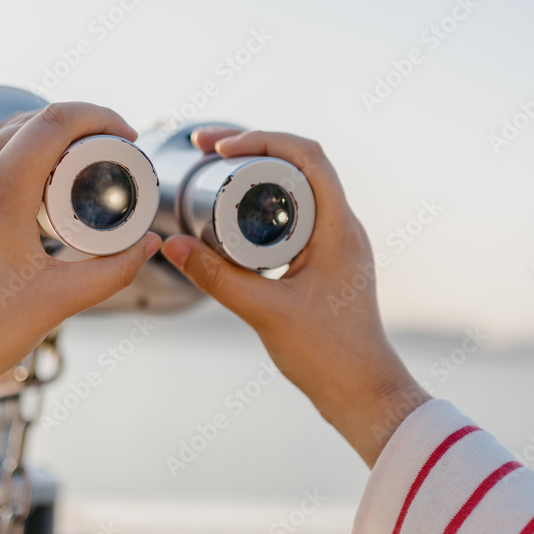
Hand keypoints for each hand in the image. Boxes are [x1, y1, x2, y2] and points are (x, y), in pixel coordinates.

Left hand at [0, 103, 161, 415]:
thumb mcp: (62, 298)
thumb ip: (116, 269)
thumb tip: (147, 245)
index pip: (56, 122)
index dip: (100, 117)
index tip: (127, 137)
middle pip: (29, 121)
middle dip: (77, 125)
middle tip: (110, 150)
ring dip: (42, 138)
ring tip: (76, 166)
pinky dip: (13, 158)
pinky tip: (32, 189)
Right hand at [160, 128, 428, 466]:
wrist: (361, 393)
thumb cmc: (327, 355)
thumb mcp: (264, 312)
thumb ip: (215, 278)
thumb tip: (171, 243)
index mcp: (340, 230)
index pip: (308, 158)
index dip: (262, 140)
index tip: (219, 148)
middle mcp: (343, 228)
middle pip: (300, 163)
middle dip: (253, 146)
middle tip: (205, 147)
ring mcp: (336, 243)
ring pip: (297, 187)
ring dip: (258, 171)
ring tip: (214, 167)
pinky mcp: (325, 260)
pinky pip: (294, 213)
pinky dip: (263, 202)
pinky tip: (234, 211)